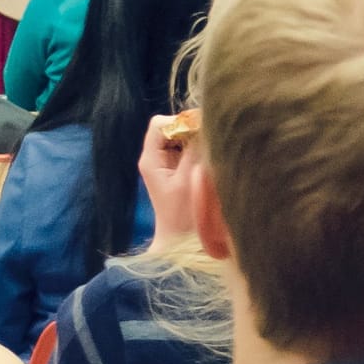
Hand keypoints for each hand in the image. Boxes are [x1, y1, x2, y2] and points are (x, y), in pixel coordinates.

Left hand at [138, 114, 200, 246]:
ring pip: (183, 136)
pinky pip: (190, 148)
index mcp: (151, 159)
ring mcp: (167, 163)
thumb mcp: (189, 178)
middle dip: (193, 129)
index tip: (201, 131)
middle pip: (173, 126)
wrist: (182, 242)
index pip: (161, 123)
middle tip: (211, 142)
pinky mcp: (179, 169)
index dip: (181, 121)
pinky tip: (211, 161)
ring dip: (199, 140)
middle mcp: (156, 157)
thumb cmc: (183, 215)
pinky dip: (201, 149)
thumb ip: (195, 148)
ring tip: (212, 153)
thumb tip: (205, 122)